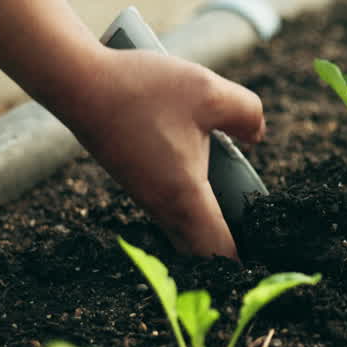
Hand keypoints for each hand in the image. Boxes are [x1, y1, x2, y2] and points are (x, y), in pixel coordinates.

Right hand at [61, 47, 265, 258]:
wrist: (78, 83)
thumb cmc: (142, 89)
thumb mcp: (210, 92)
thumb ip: (247, 114)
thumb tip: (258, 135)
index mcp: (185, 197)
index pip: (219, 252)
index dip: (245, 264)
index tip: (268, 258)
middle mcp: (163, 207)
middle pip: (202, 251)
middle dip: (231, 249)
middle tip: (261, 233)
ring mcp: (146, 197)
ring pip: (185, 231)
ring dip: (212, 226)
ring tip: (241, 203)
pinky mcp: (136, 182)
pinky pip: (172, 211)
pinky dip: (194, 207)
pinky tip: (210, 176)